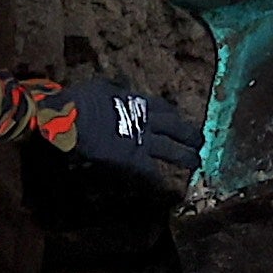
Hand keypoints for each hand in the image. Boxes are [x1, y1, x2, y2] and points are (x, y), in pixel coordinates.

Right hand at [40, 77, 197, 176]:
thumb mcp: (101, 87)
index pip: (162, 107)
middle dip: (189, 134)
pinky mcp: (134, 160)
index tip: (177, 117)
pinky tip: (166, 186)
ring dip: (185, 156)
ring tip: (195, 163)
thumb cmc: (81, 100)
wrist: (72, 119)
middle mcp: (145, 120)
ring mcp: (142, 141)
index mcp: (137, 101)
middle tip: (199, 141)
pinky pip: (151, 172)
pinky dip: (158, 180)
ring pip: (171, 150)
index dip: (172, 114)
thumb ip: (114, 89)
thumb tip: (119, 86)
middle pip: (175, 127)